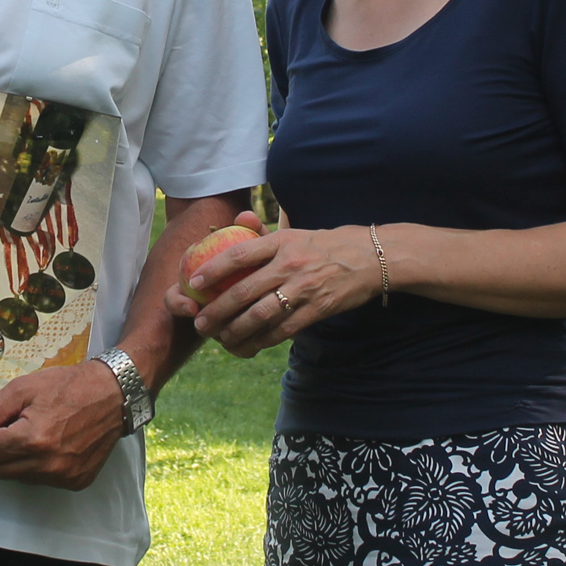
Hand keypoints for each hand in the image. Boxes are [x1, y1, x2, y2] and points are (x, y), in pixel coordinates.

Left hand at [0, 359, 127, 489]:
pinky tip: (48, 443)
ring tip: (30, 431)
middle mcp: (48, 464)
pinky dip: (36, 465)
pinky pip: (40, 481)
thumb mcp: (22, 389)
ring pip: (16, 477)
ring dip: (14, 458)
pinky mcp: (76, 482)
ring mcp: (64, 477)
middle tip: (4, 426)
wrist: (114, 395)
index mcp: (32, 439)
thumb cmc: (68, 386)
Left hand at [189, 224, 379, 355]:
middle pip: (243, 291)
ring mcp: (303, 288)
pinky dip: (262, 340)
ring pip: (260, 315)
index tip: (195, 283)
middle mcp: (289, 264)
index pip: (239, 254)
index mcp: (281, 242)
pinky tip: (250, 345)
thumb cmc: (324, 245)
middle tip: (200, 323)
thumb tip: (238, 220)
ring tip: (220, 339)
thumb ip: (265, 232)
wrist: (370, 258)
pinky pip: (282, 329)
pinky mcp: (317, 309)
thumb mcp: (295, 232)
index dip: (214, 269)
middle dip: (217, 311)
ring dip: (235, 331)